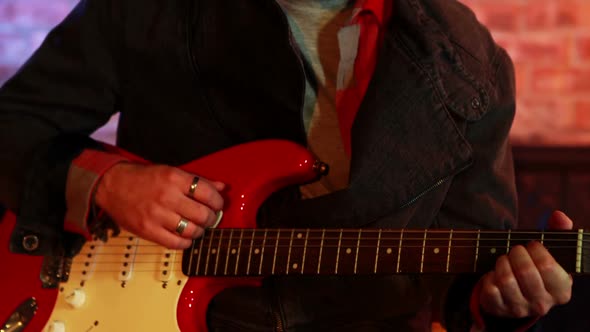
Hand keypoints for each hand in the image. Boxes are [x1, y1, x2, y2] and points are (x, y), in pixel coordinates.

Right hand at [94, 163, 224, 248]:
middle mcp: (167, 196)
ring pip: (192, 231)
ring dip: (199, 231)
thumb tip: (222, 188)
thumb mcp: (171, 172)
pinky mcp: (148, 230)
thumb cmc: (143, 178)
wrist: (112, 185)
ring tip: (197, 227)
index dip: (218, 202)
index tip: (218, 205)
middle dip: (211, 218)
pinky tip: (185, 236)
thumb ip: (198, 180)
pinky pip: (175, 243)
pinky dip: (185, 242)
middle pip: (203, 214)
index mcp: (174, 178)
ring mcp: (157, 215)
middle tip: (209, 218)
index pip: (208, 193)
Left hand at [478, 211, 573, 318]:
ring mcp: (520, 309)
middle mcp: (542, 304)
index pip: (547, 266)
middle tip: (515, 250)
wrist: (518, 295)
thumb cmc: (536, 268)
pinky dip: (489, 277)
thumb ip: (558, 232)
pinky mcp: (499, 309)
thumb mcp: (551, 252)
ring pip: (506, 279)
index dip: (536, 250)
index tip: (532, 245)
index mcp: (561, 291)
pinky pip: (490, 289)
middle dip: (516, 253)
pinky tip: (495, 274)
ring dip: (502, 262)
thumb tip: (559, 216)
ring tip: (505, 259)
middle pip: (525, 271)